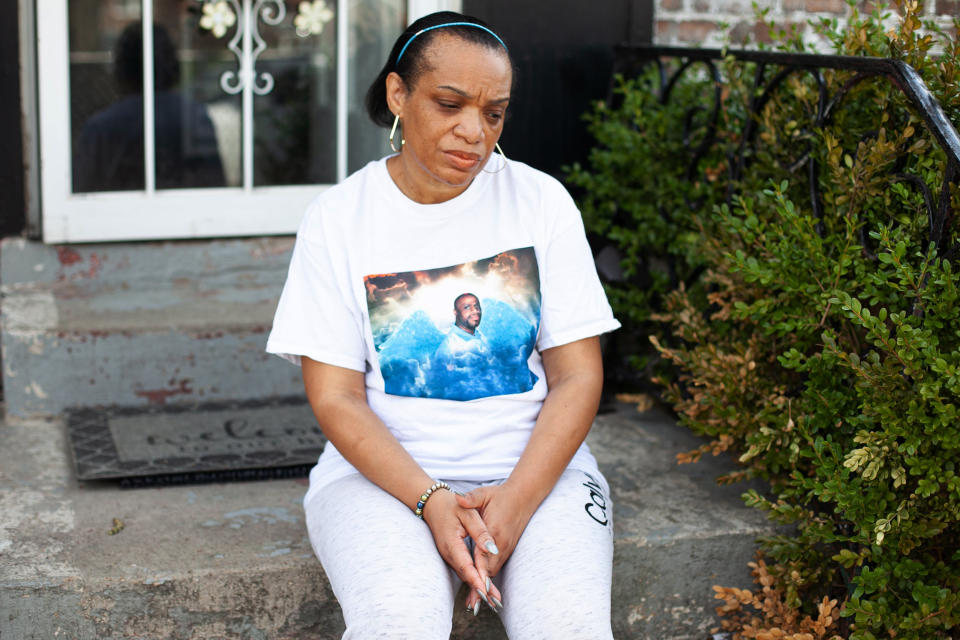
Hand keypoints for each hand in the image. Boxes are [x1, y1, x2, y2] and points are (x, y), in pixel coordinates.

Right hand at [420, 488, 502, 614]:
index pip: (465, 566)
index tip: (486, 592)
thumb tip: (493, 549)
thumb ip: (480, 532)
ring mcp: (448, 556)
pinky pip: (463, 570)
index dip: (476, 580)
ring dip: (477, 587)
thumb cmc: (452, 506)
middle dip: (479, 589)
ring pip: (464, 574)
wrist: (433, 504)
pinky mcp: (451, 556)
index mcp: (452, 543)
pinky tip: (483, 588)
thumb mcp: (468, 514)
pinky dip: (473, 579)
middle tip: (495, 602)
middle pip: (465, 575)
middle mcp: (448, 553)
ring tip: (494, 600)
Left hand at [457, 483, 537, 612]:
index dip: (479, 571)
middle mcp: (502, 544)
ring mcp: (506, 548)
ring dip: (485, 587)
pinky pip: (496, 568)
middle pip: (490, 570)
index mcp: (494, 531)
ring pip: (493, 571)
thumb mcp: (484, 494)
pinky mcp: (506, 550)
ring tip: (474, 605)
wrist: (523, 496)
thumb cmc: (500, 495)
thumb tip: (459, 499)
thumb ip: (471, 498)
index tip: (476, 587)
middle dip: (480, 587)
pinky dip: (488, 580)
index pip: (484, 555)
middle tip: (472, 606)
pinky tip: (482, 591)